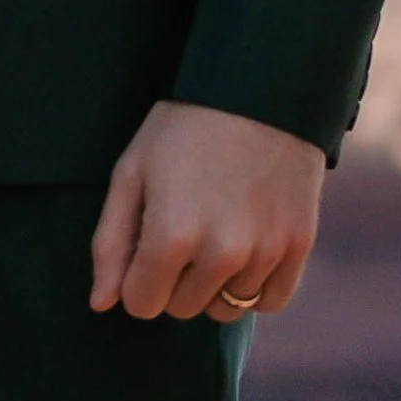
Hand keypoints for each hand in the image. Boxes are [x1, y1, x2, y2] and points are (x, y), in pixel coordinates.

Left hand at [90, 100, 324, 322]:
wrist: (258, 91)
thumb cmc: (182, 129)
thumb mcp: (131, 173)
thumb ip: (111, 244)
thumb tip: (102, 305)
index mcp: (170, 236)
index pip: (140, 304)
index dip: (136, 278)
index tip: (144, 246)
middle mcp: (221, 253)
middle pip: (181, 309)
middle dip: (172, 280)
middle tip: (181, 229)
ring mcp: (265, 252)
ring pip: (226, 309)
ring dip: (213, 285)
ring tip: (212, 235)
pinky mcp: (299, 246)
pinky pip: (270, 301)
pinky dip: (254, 288)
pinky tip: (244, 252)